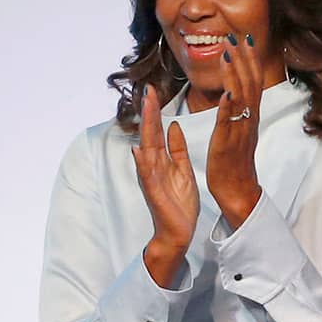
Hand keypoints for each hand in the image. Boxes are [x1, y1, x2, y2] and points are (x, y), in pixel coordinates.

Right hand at [133, 86, 199, 285]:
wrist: (178, 231)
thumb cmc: (179, 202)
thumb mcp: (183, 170)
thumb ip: (177, 149)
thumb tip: (174, 126)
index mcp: (162, 159)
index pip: (157, 130)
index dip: (156, 111)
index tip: (155, 90)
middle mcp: (153, 165)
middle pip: (149, 134)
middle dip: (149, 113)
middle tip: (148, 90)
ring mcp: (152, 178)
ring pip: (146, 149)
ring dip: (145, 130)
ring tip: (145, 111)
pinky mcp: (154, 192)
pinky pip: (147, 176)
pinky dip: (142, 163)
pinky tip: (138, 151)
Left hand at [207, 33, 263, 228]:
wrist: (238, 189)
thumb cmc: (235, 161)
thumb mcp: (238, 129)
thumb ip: (238, 110)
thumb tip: (235, 91)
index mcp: (250, 116)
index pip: (252, 82)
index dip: (250, 60)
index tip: (245, 39)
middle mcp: (249, 119)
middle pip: (250, 84)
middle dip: (245, 59)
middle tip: (238, 36)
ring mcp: (240, 130)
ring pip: (241, 98)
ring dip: (236, 74)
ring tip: (228, 53)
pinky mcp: (229, 143)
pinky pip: (230, 122)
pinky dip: (230, 106)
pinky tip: (227, 92)